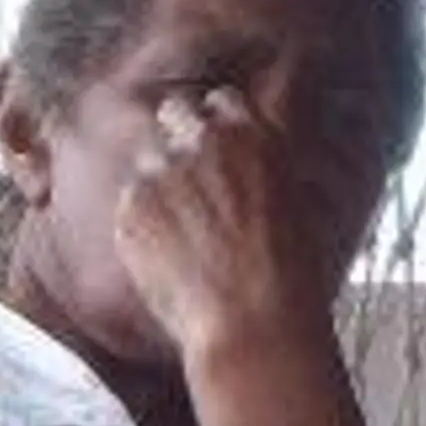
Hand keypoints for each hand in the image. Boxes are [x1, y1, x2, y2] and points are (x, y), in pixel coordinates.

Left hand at [110, 84, 363, 372]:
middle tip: (192, 181)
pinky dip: (142, 220)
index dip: (219, 125)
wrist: (252, 324)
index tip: (220, 150)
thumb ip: (267, 162)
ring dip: (160, 179)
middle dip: (181, 136)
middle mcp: (204, 141)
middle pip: (176, 111)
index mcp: (253, 134)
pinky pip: (130, 200)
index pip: (222, 100)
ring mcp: (163, 171)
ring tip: (181, 228)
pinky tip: (167, 253)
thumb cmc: (288, 277)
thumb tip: (259, 149)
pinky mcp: (132, 206)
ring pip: (149, 156)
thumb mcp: (296, 202)